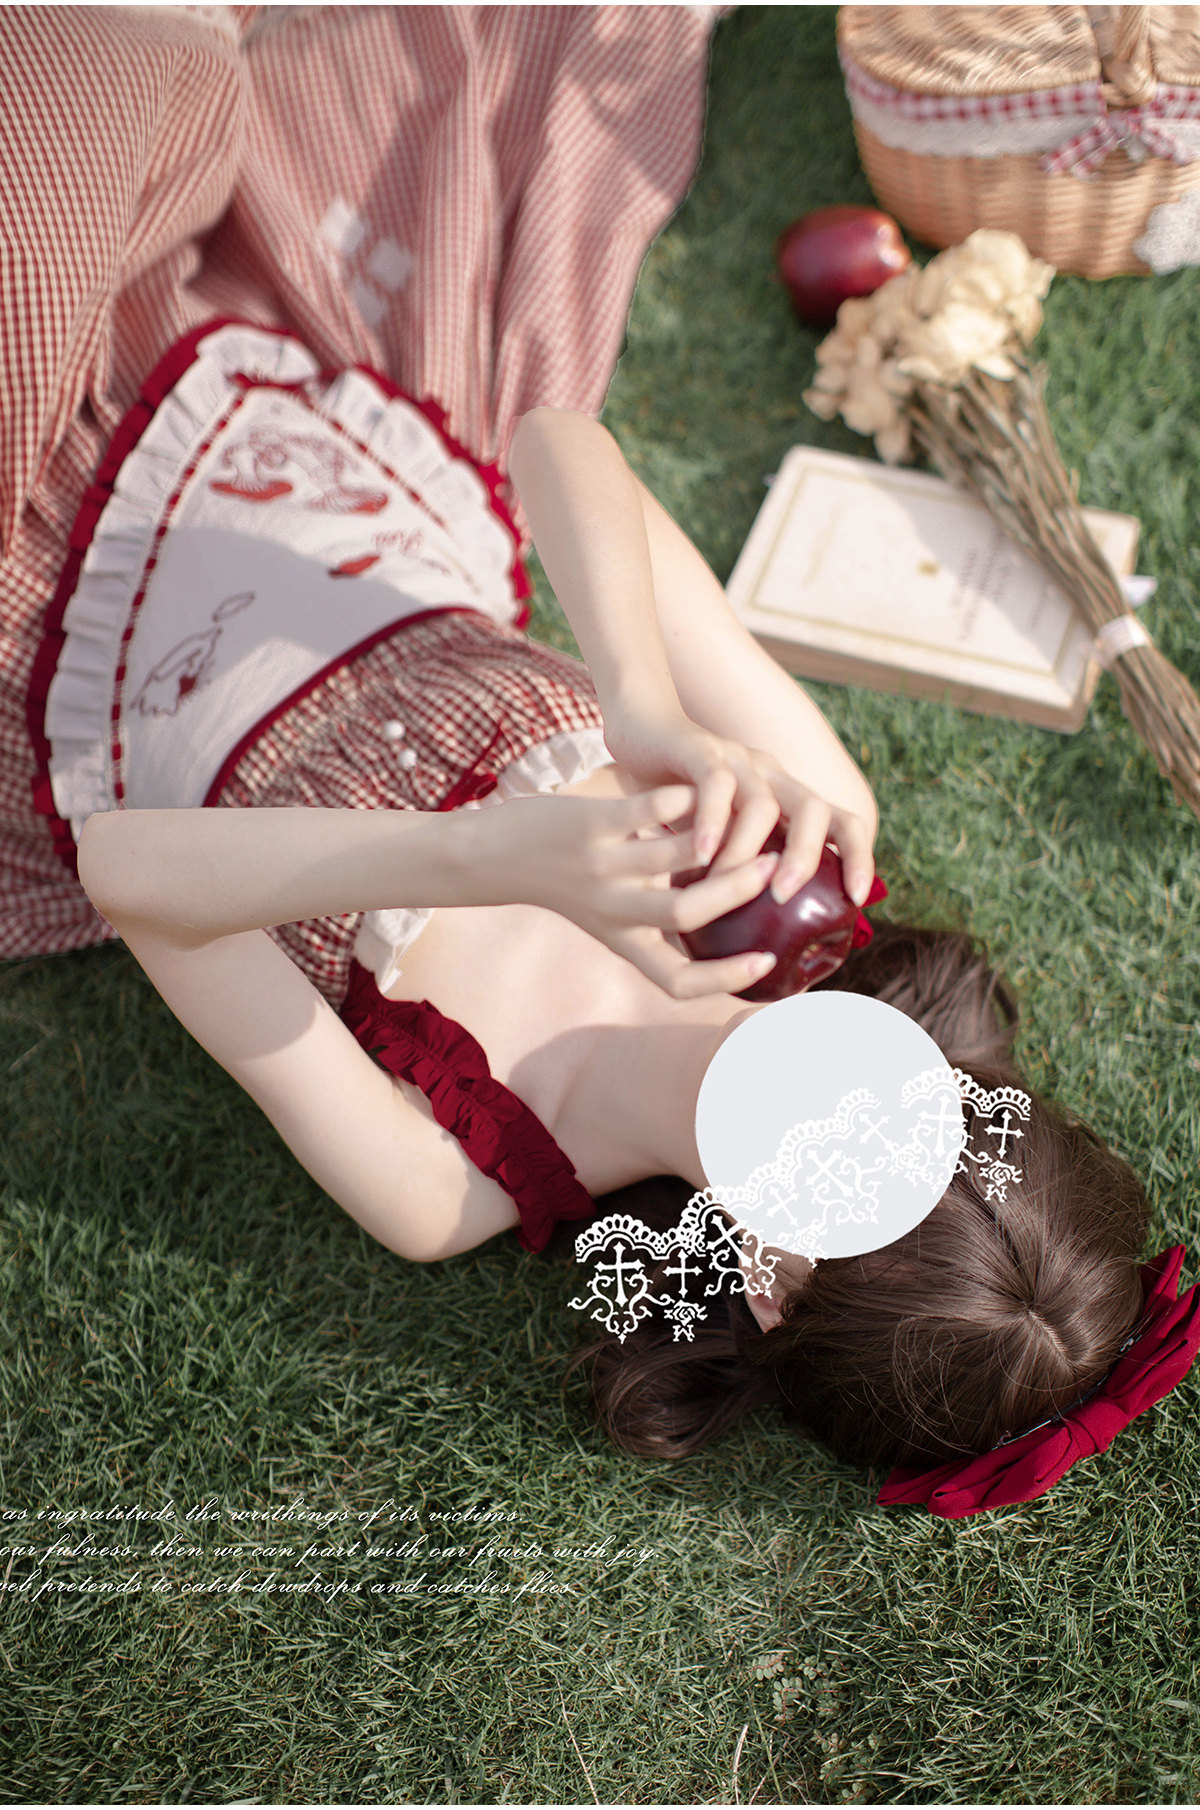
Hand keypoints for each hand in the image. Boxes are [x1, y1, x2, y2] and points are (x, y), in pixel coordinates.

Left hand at [470, 784, 786, 997]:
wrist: (493, 856)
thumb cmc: (568, 881)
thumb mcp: (611, 914)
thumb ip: (658, 916)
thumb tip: (718, 914)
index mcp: (624, 940)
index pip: (676, 982)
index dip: (723, 980)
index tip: (765, 963)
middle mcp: (613, 911)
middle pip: (684, 914)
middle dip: (734, 892)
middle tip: (772, 867)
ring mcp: (599, 868)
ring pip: (670, 859)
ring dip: (718, 840)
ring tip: (751, 820)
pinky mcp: (587, 827)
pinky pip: (642, 812)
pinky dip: (679, 800)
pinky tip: (702, 789)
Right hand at [601, 702, 875, 905]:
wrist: (640, 728)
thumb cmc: (679, 794)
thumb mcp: (717, 834)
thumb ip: (737, 868)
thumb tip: (748, 931)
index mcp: (784, 797)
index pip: (841, 821)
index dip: (859, 856)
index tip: (859, 900)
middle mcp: (770, 775)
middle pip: (814, 810)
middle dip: (806, 856)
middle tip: (783, 897)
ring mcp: (738, 761)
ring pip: (763, 804)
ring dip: (749, 850)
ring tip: (727, 887)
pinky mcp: (700, 751)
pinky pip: (716, 785)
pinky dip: (713, 822)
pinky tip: (701, 856)